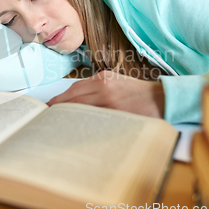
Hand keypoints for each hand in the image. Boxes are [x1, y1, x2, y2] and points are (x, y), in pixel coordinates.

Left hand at [47, 70, 164, 117]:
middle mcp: (103, 86)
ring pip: (80, 109)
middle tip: (46, 117)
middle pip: (72, 98)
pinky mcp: (116, 113)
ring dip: (67, 117)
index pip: (73, 88)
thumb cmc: (138, 93)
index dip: (59, 98)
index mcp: (103, 78)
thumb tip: (75, 100)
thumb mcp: (117, 82)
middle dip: (58, 108)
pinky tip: (76, 130)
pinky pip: (94, 120)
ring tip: (57, 125)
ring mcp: (109, 100)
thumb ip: (97, 87)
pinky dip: (83, 124)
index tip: (49, 105)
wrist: (162, 99)